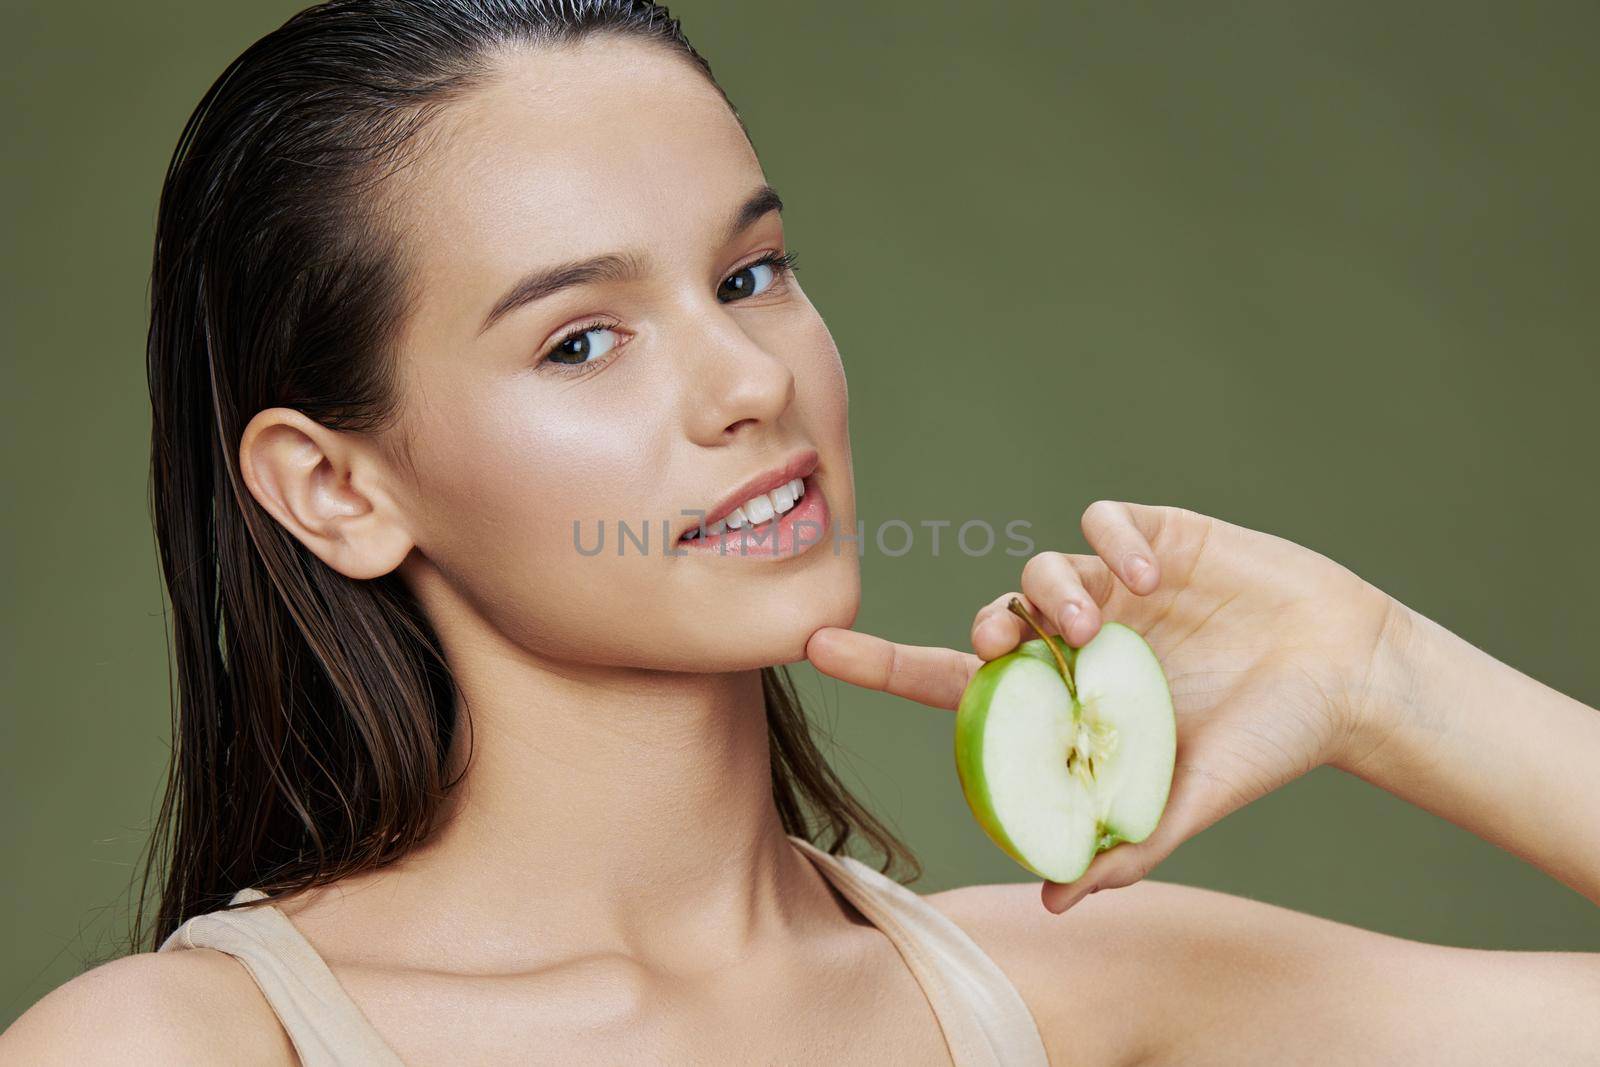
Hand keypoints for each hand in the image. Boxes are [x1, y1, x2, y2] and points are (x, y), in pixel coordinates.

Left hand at [804, 501, 1405, 913]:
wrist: (1348, 675)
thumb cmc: (1264, 742)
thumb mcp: (1189, 800)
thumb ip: (1125, 846)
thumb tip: (1051, 901)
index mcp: (1068, 697)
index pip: (955, 678)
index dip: (883, 661)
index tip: (815, 647)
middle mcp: (1078, 636)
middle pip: (993, 617)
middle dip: (985, 626)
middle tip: (1005, 645)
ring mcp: (1114, 583)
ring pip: (1042, 567)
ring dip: (1054, 590)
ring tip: (1104, 624)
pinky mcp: (1156, 535)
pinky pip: (1104, 520)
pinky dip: (1112, 541)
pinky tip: (1154, 576)